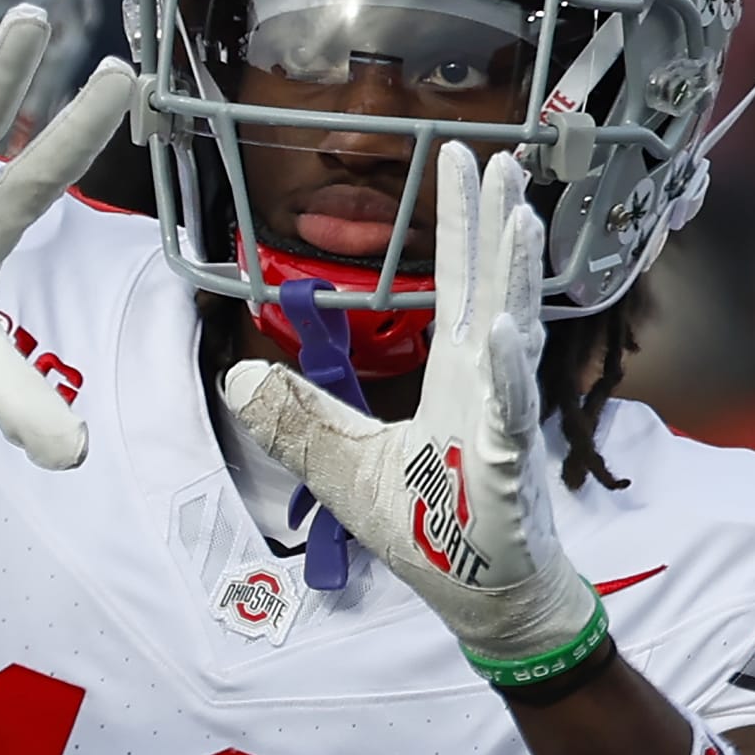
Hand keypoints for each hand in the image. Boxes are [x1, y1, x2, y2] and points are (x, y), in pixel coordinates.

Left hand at [221, 144, 604, 680]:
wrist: (484, 599)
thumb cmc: (430, 531)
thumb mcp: (342, 465)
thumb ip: (297, 419)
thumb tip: (235, 378)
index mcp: (452, 375)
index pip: (453, 285)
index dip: (458, 224)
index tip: (462, 164)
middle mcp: (485, 383)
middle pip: (488, 287)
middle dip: (492, 221)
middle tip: (502, 156)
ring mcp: (501, 419)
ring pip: (511, 332)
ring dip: (513, 273)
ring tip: (519, 214)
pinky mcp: (508, 465)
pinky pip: (508, 411)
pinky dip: (507, 373)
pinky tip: (506, 331)